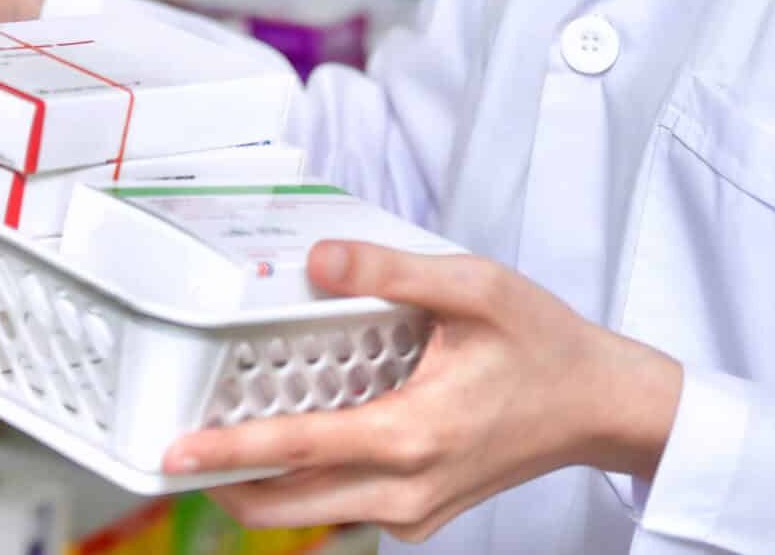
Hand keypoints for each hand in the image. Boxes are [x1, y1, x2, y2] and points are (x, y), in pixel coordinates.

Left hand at [164, 242, 683, 542]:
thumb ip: (389, 271)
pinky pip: (344, 508)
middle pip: (284, 506)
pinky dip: (309, 486)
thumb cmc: (545, 347)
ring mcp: (412, 510)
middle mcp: (405, 486)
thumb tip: (317, 259)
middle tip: (176, 451)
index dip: (225, 453)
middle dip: (222, 484)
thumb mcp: (474, 288)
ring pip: (310, 515)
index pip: (294, 449)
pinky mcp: (419, 516)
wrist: (601, 405)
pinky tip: (298, 443)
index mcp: (411, 433)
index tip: (173, 452)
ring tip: (223, 445)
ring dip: (261, 488)